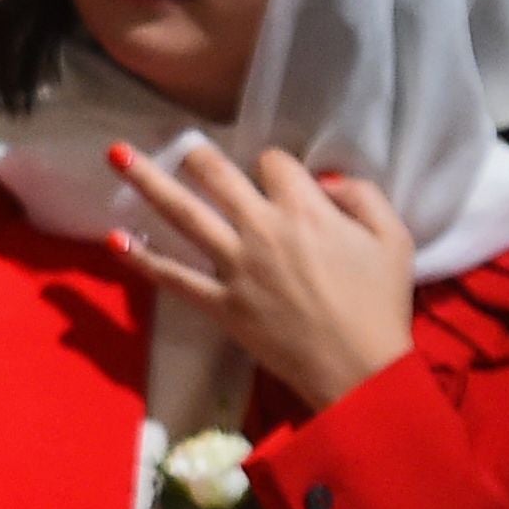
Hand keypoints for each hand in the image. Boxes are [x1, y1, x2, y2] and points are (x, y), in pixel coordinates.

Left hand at [105, 141, 416, 409]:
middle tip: (171, 141)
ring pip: (182, 214)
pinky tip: (114, 240)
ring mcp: (234, 266)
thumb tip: (323, 181)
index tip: (275, 176)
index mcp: (306, 211)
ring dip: (147, 182)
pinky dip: (141, 259)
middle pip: (217, 176)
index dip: (273, 164)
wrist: (358, 366)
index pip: (273, 164)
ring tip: (116, 156)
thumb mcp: (393, 238)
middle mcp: (262, 230)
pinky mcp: (218, 302)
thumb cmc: (381, 303)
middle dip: (193, 155)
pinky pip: (172, 277)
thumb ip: (362, 197)